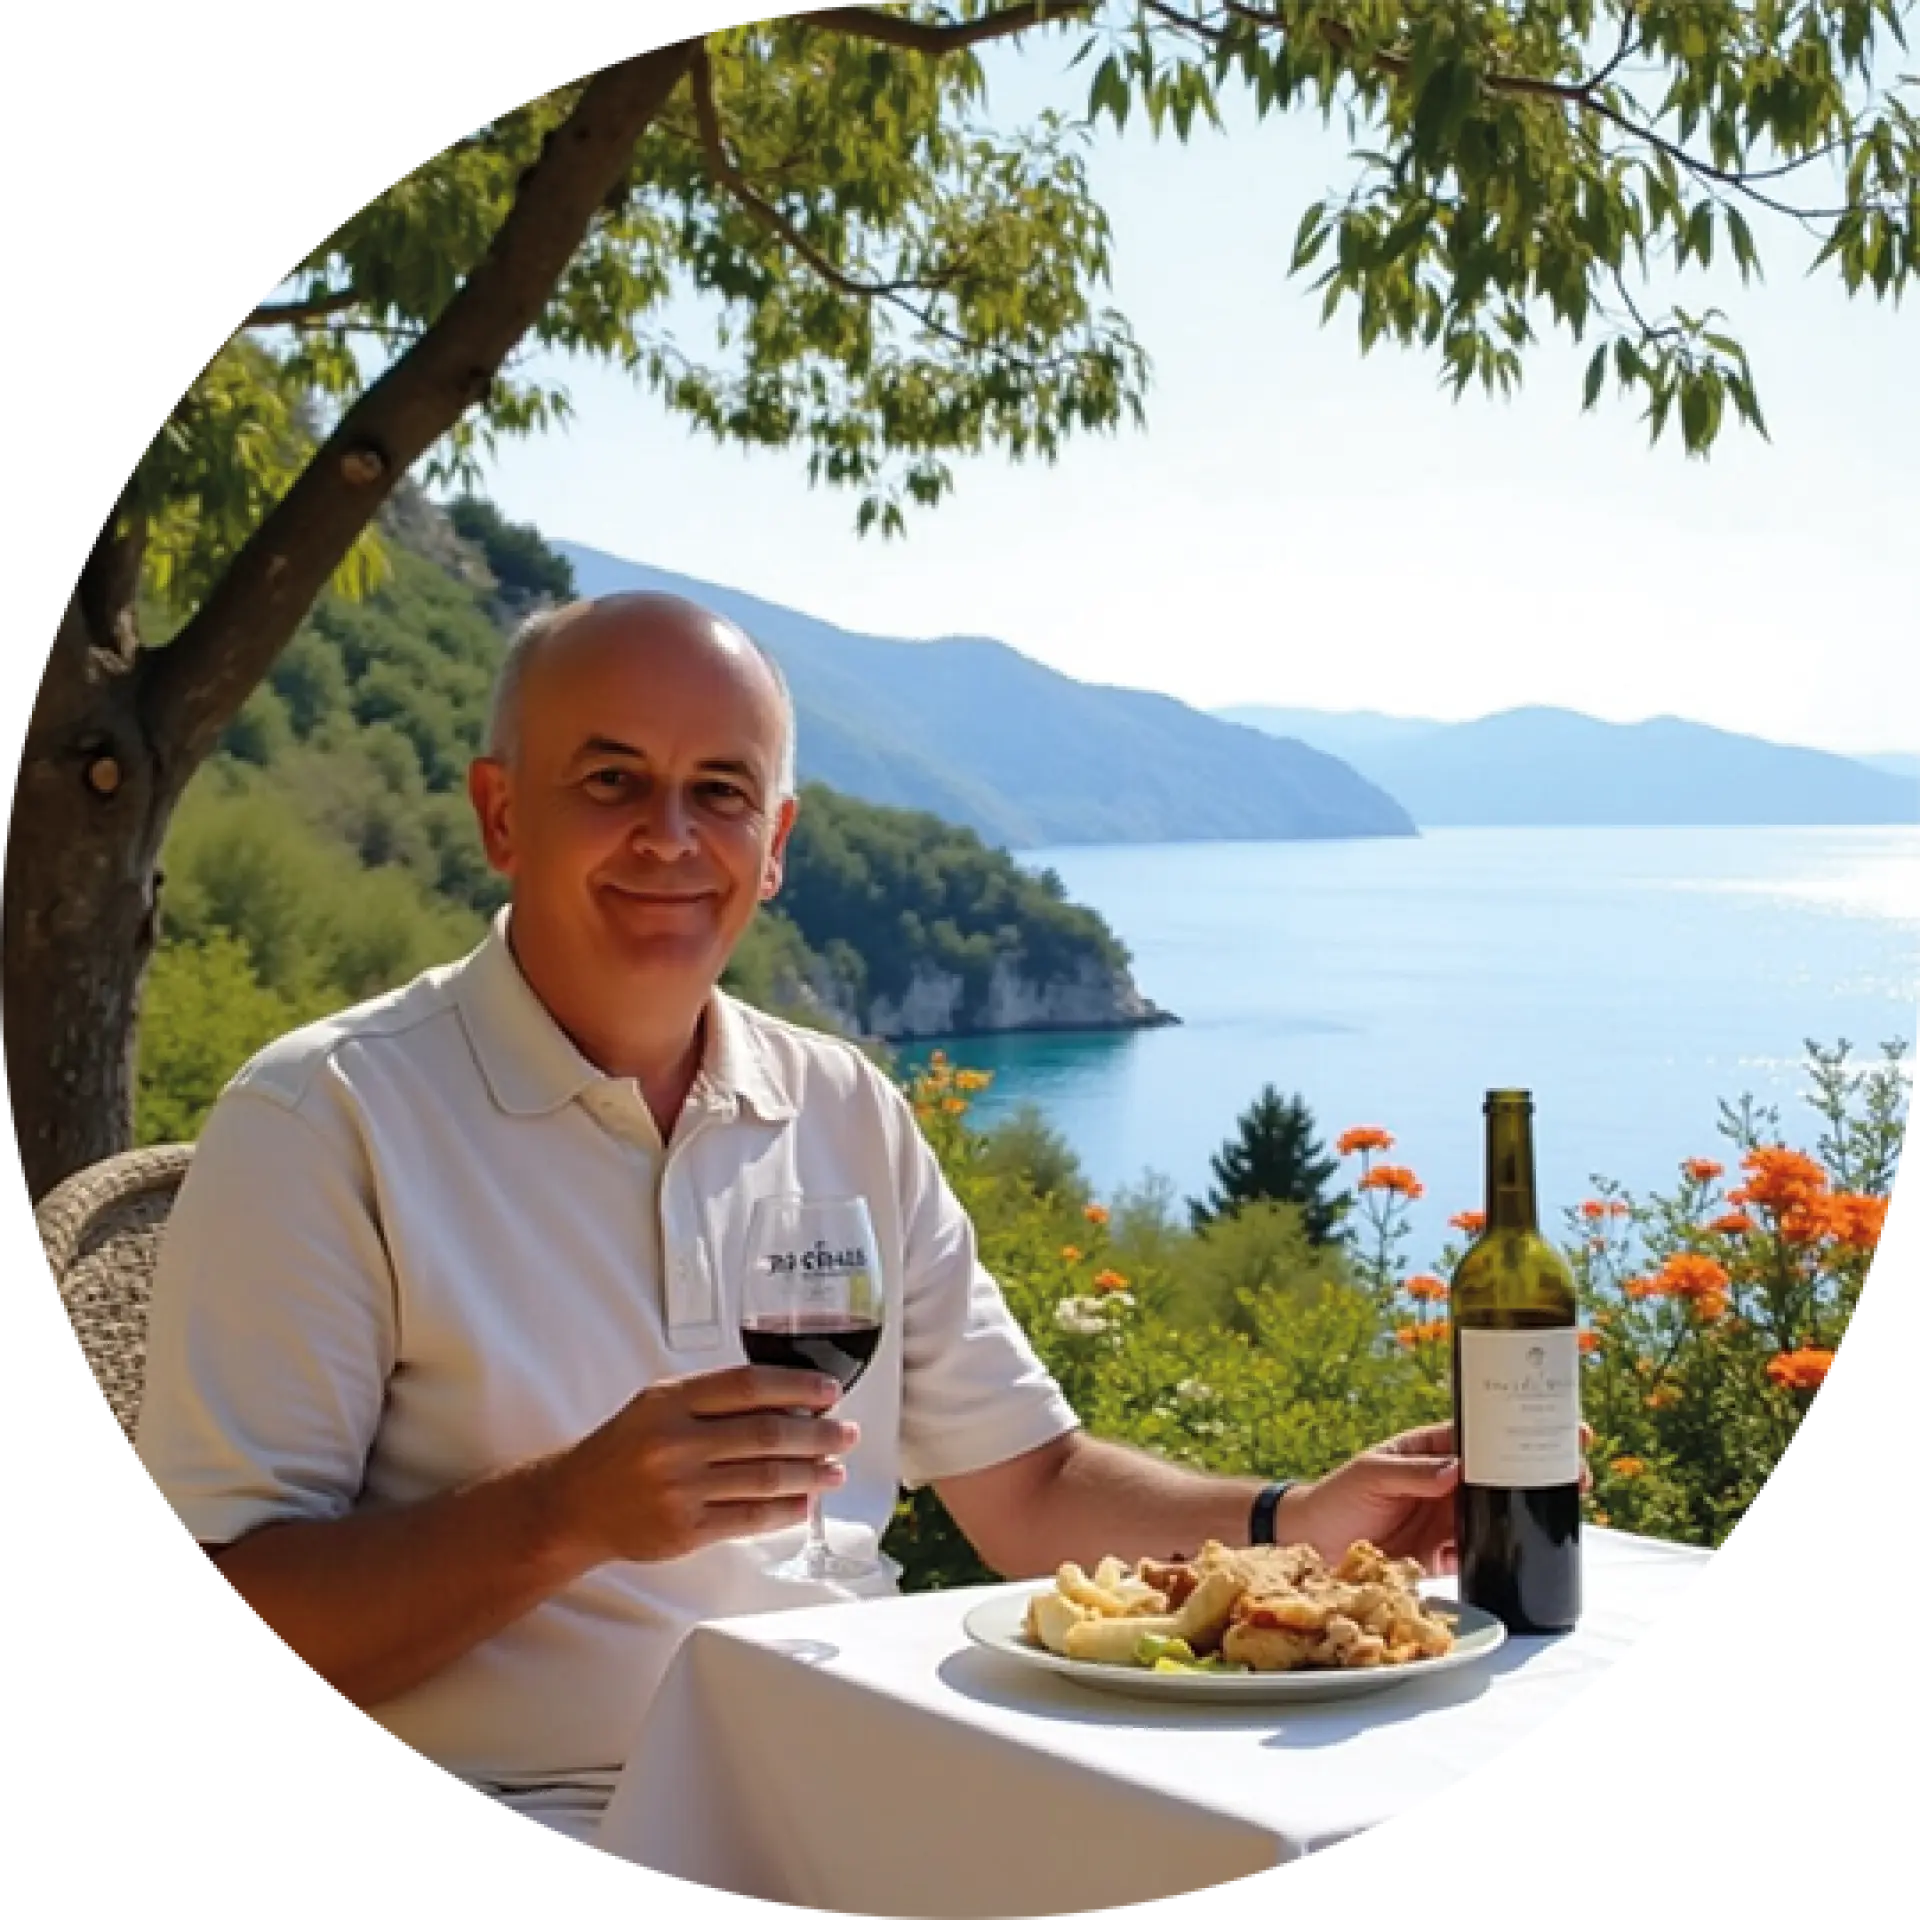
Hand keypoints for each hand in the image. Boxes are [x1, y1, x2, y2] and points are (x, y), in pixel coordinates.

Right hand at [546, 1365, 857, 1566]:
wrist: (576, 1504)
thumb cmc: (625, 1448)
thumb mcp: (659, 1404)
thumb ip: (714, 1398)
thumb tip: (788, 1400)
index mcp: (670, 1401)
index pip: (748, 1385)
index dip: (798, 1387)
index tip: (830, 1392)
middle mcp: (675, 1442)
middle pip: (767, 1434)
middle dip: (819, 1434)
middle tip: (846, 1433)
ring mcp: (680, 1489)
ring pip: (765, 1478)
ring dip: (811, 1474)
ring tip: (834, 1470)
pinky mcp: (684, 1531)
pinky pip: (749, 1519)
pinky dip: (784, 1511)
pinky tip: (803, 1502)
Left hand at [1282, 1421, 1593, 1576]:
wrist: (1312, 1545)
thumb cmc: (1337, 1497)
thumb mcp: (1371, 1474)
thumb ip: (1412, 1473)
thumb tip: (1456, 1471)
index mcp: (1430, 1451)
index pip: (1481, 1434)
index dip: (1517, 1427)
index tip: (1556, 1424)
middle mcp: (1446, 1482)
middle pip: (1502, 1472)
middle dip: (1540, 1465)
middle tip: (1579, 1466)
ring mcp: (1448, 1517)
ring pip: (1500, 1510)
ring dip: (1532, 1507)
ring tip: (1570, 1500)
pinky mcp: (1445, 1555)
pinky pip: (1484, 1550)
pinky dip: (1508, 1549)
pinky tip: (1534, 1545)